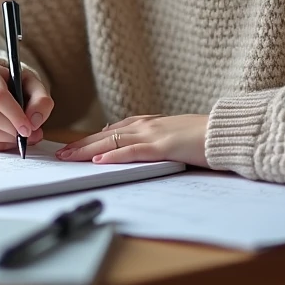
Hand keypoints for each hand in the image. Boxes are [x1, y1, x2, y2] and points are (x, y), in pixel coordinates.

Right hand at [0, 64, 53, 152]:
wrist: (7, 92)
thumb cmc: (20, 87)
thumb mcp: (34, 86)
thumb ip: (41, 101)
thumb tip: (34, 122)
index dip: (14, 114)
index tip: (29, 127)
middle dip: (12, 128)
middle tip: (29, 132)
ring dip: (9, 138)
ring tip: (23, 134)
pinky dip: (3, 145)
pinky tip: (12, 138)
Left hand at [56, 114, 209, 166]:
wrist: (225, 133)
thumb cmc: (201, 138)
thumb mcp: (171, 138)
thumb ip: (150, 142)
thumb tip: (127, 147)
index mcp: (147, 124)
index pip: (110, 132)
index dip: (89, 140)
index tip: (71, 148)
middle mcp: (146, 125)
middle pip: (105, 135)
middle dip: (80, 146)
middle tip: (59, 155)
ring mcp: (154, 134)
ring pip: (113, 141)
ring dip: (88, 150)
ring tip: (69, 157)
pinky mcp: (164, 146)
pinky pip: (134, 151)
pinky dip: (115, 155)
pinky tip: (100, 160)